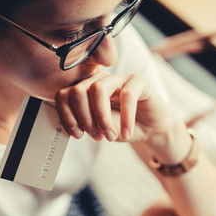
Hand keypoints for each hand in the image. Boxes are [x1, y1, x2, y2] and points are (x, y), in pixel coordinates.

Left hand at [54, 71, 173, 143]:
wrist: (151, 129)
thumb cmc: (123, 127)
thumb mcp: (101, 129)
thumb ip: (88, 123)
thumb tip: (75, 125)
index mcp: (85, 90)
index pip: (64, 95)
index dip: (67, 116)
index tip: (78, 135)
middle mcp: (99, 80)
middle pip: (78, 91)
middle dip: (85, 119)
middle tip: (97, 137)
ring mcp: (118, 78)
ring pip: (98, 89)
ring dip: (102, 118)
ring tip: (110, 136)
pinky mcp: (138, 80)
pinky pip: (127, 95)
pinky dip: (125, 118)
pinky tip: (126, 133)